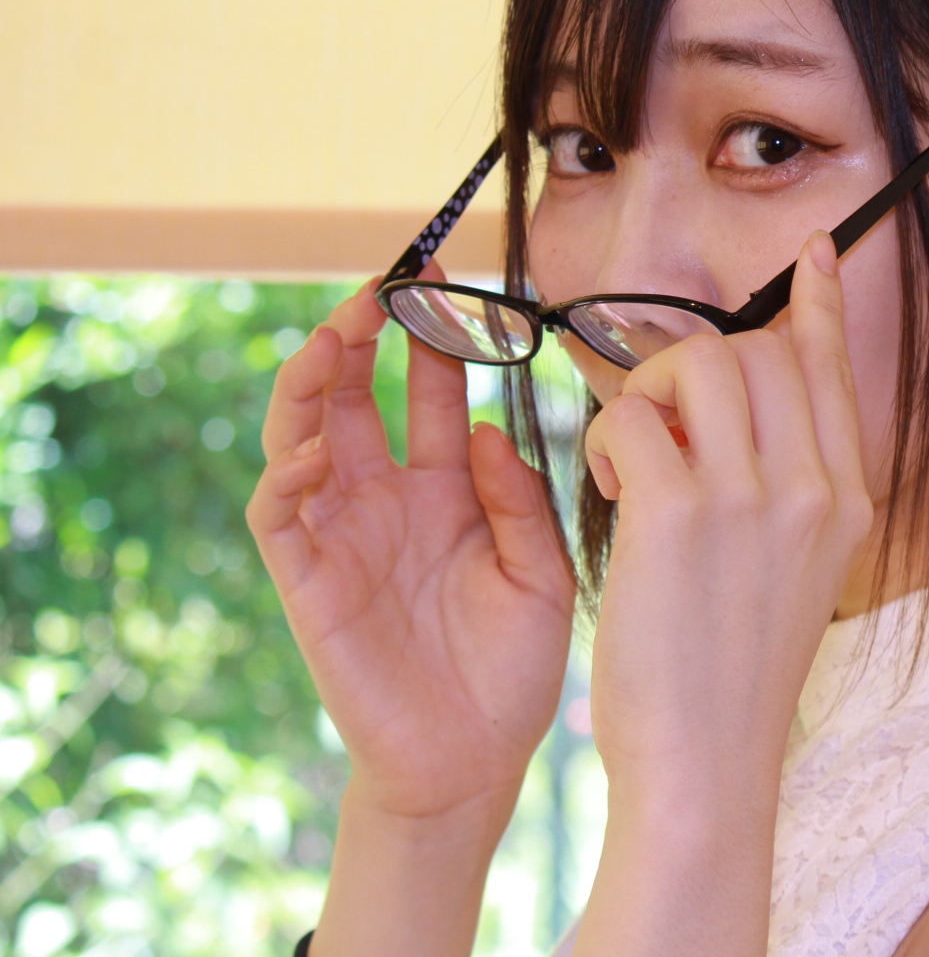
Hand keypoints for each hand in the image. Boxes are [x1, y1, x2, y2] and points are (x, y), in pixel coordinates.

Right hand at [245, 267, 576, 826]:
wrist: (475, 761)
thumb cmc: (513, 667)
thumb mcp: (542, 572)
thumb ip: (517, 500)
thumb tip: (485, 426)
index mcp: (447, 488)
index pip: (430, 391)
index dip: (431, 333)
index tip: (443, 274)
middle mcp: (388, 499)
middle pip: (354, 394)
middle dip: (360, 333)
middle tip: (384, 283)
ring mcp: (342, 534)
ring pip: (301, 436)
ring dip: (310, 383)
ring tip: (335, 337)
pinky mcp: (308, 581)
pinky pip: (280, 514)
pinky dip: (287, 473)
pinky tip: (318, 447)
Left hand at [581, 231, 870, 798]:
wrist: (709, 764)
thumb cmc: (732, 674)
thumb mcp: (794, 572)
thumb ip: (785, 487)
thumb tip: (741, 409)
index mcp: (846, 499)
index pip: (832, 370)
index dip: (820, 306)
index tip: (817, 255)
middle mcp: (813, 487)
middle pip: (757, 349)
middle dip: (692, 364)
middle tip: (658, 422)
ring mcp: (754, 498)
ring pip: (693, 364)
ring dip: (644, 392)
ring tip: (634, 461)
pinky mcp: (681, 516)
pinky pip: (631, 419)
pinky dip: (608, 440)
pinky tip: (613, 492)